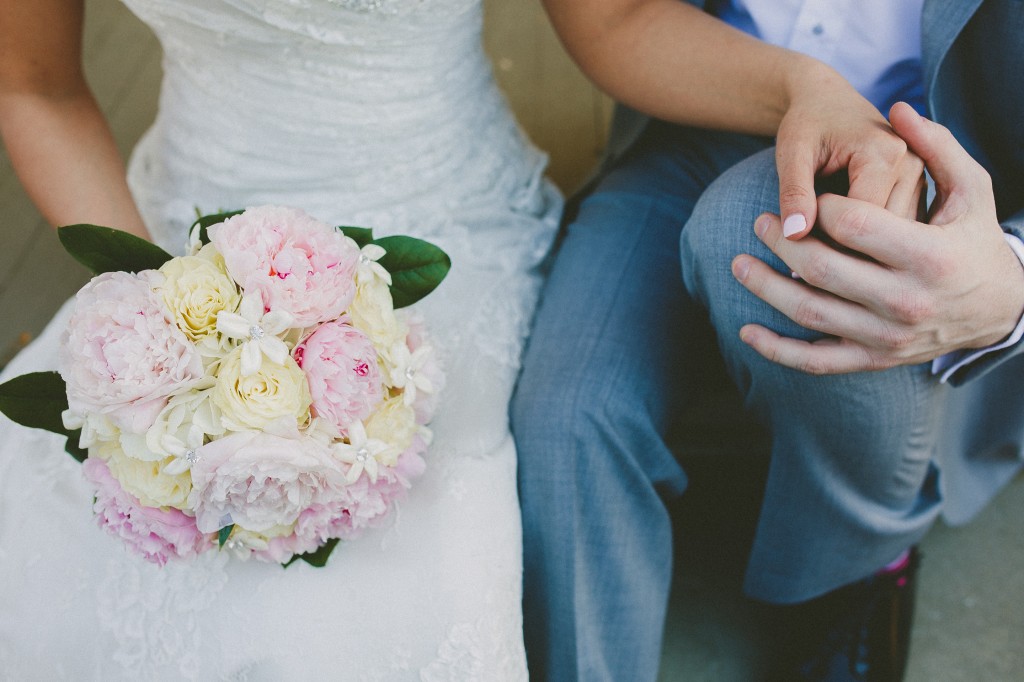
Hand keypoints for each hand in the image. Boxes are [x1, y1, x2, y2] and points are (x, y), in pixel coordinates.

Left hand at [731, 102, 1023, 374]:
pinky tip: (746, 331)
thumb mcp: (973, 188)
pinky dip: (778, 350)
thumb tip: (897, 107)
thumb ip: (936, 146)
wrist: (1001, 307)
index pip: (858, 225)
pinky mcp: (874, 360)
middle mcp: (908, 302)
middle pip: (825, 268)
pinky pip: (817, 361)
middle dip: (783, 242)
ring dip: (766, 288)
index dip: (825, 207)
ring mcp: (888, 336)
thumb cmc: (975, 238)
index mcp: (931, 255)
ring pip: (811, 312)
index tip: (815, 198)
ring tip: (737, 263)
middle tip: (756, 221)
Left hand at [775, 65, 925, 237]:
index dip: (824, 238)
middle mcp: (913, 167)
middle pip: (880, 234)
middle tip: (803, 247)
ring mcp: (921, 180)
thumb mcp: (792, 152)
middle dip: (842, 248)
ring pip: (891, 240)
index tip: (794, 237)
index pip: (859, 222)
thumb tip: (795, 235)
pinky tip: (840, 241)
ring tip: (820, 241)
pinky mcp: (918, 192)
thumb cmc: (806, 123)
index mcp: (887, 154)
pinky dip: (869, 243)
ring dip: (857, 250)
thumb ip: (793, 191)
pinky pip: (895, 233)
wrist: (826, 99)